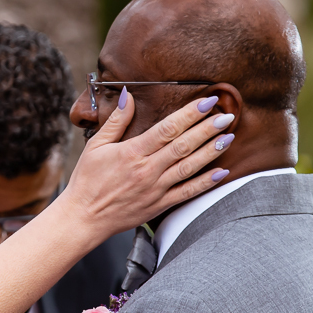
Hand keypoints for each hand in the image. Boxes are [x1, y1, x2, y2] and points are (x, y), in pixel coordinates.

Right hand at [59, 93, 229, 237]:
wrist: (84, 217)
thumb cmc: (87, 180)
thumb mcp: (96, 145)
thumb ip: (116, 121)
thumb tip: (128, 94)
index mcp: (132, 152)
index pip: (167, 129)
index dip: (189, 114)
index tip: (206, 102)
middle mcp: (147, 170)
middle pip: (183, 146)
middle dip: (207, 129)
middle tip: (227, 115)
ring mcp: (155, 189)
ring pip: (189, 167)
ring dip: (211, 152)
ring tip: (229, 138)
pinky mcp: (159, 205)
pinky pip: (186, 193)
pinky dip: (205, 183)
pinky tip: (222, 172)